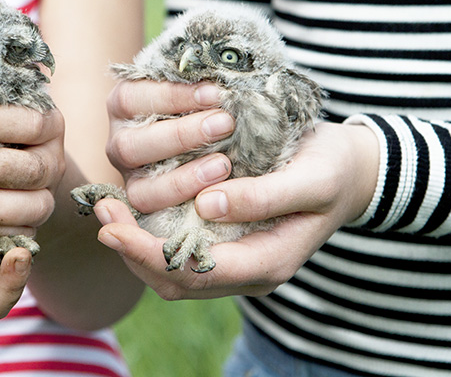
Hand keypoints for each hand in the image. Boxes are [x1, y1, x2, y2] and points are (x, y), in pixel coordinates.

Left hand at [101, 80, 378, 299]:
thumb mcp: (311, 177)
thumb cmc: (334, 170)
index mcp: (269, 262)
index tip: (110, 224)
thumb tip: (207, 205)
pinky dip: (151, 234)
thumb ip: (265, 197)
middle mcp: (247, 269)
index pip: (195, 272)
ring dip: (136, 244)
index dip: (146, 251)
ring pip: (172, 272)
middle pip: (174, 280)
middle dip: (131, 250)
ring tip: (108, 207)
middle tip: (100, 212)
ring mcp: (236, 258)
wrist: (350, 171)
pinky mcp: (227, 240)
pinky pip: (180, 251)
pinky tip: (133, 204)